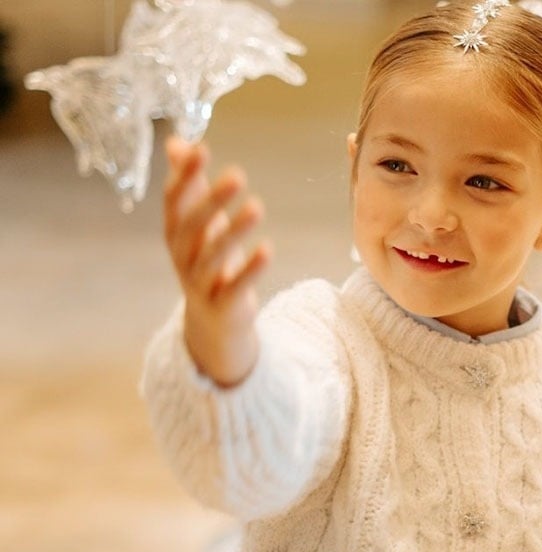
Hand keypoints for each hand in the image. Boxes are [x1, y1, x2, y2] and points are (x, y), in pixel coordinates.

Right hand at [163, 136, 271, 386]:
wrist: (213, 320)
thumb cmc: (207, 260)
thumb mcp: (197, 223)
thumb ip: (188, 183)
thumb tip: (178, 141)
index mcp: (175, 232)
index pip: (174, 200)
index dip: (185, 175)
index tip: (202, 149)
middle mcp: (182, 256)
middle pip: (192, 226)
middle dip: (212, 200)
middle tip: (238, 175)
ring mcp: (200, 282)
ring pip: (213, 256)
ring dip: (235, 230)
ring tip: (256, 206)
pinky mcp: (222, 304)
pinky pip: (235, 286)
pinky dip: (251, 269)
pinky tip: (268, 248)